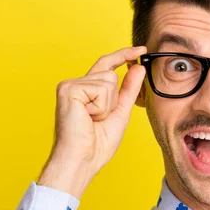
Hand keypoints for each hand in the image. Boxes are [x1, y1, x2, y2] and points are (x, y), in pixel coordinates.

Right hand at [38, 46, 146, 197]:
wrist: (82, 160)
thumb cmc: (97, 144)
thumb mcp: (119, 112)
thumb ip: (128, 89)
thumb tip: (138, 67)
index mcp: (86, 90)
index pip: (107, 65)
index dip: (124, 55)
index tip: (141, 49)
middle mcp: (75, 84)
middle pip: (110, 73)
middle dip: (113, 99)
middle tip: (98, 120)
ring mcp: (70, 85)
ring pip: (108, 80)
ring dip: (107, 105)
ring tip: (92, 120)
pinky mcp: (68, 89)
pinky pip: (100, 88)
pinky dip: (100, 107)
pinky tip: (87, 117)